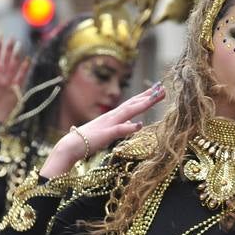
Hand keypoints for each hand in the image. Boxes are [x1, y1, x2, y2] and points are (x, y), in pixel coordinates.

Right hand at [0, 39, 29, 121]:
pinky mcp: (16, 89)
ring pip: (12, 66)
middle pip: (5, 60)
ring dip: (16, 54)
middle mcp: (0, 77)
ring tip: (20, 44)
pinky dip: (24, 68)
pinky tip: (27, 59)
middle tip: (13, 38)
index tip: (1, 37)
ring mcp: (8, 83)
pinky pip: (21, 76)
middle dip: (9, 48)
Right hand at [39, 83, 166, 177]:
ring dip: (143, 104)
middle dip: (148, 96)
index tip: (157, 90)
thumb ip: (121, 127)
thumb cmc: (88, 140)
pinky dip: (129, 127)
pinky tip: (139, 125)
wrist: (71, 145)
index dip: (145, 97)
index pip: (132, 104)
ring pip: (129, 111)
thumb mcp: (108, 132)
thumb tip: (132, 124)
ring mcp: (109, 124)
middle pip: (133, 103)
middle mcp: (112, 116)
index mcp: (113, 116)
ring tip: (156, 97)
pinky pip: (119, 130)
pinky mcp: (105, 134)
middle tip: (163, 88)